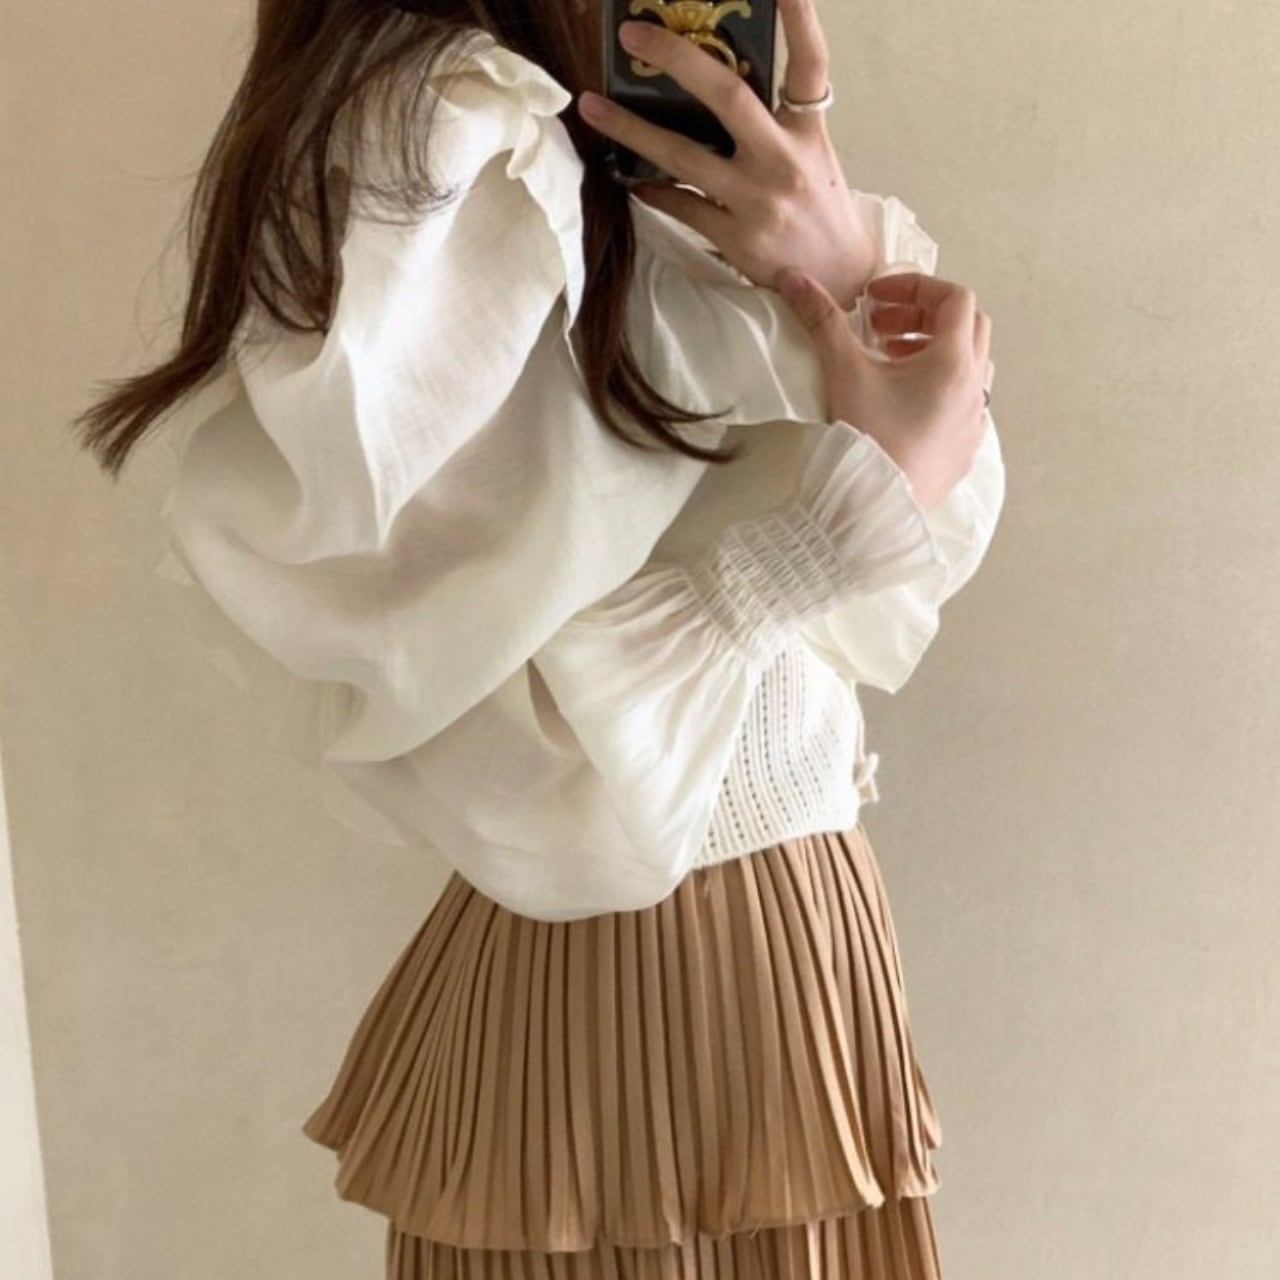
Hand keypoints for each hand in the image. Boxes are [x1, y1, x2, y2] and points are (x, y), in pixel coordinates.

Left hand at [576, 0, 877, 309]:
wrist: (837, 284)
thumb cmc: (818, 212)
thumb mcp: (811, 156)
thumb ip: (774, 121)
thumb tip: (713, 84)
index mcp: (808, 132)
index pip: (809, 64)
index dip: (799, 18)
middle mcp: (784, 161)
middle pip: (728, 96)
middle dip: (677, 58)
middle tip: (635, 33)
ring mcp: (757, 202)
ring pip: (684, 157)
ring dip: (631, 129)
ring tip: (593, 107)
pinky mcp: (736, 239)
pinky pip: (680, 206)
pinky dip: (650, 189)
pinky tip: (626, 175)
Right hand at [774, 267, 994, 511]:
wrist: (873, 508)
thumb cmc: (867, 437)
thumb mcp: (843, 371)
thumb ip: (822, 320)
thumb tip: (793, 278)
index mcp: (954, 362)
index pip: (954, 298)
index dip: (915, 287)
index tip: (875, 299)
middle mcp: (975, 388)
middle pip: (968, 327)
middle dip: (924, 317)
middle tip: (881, 328)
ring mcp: (974, 422)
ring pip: (970, 365)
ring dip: (933, 351)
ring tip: (889, 361)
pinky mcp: (964, 450)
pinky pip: (964, 404)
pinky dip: (938, 388)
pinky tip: (902, 403)